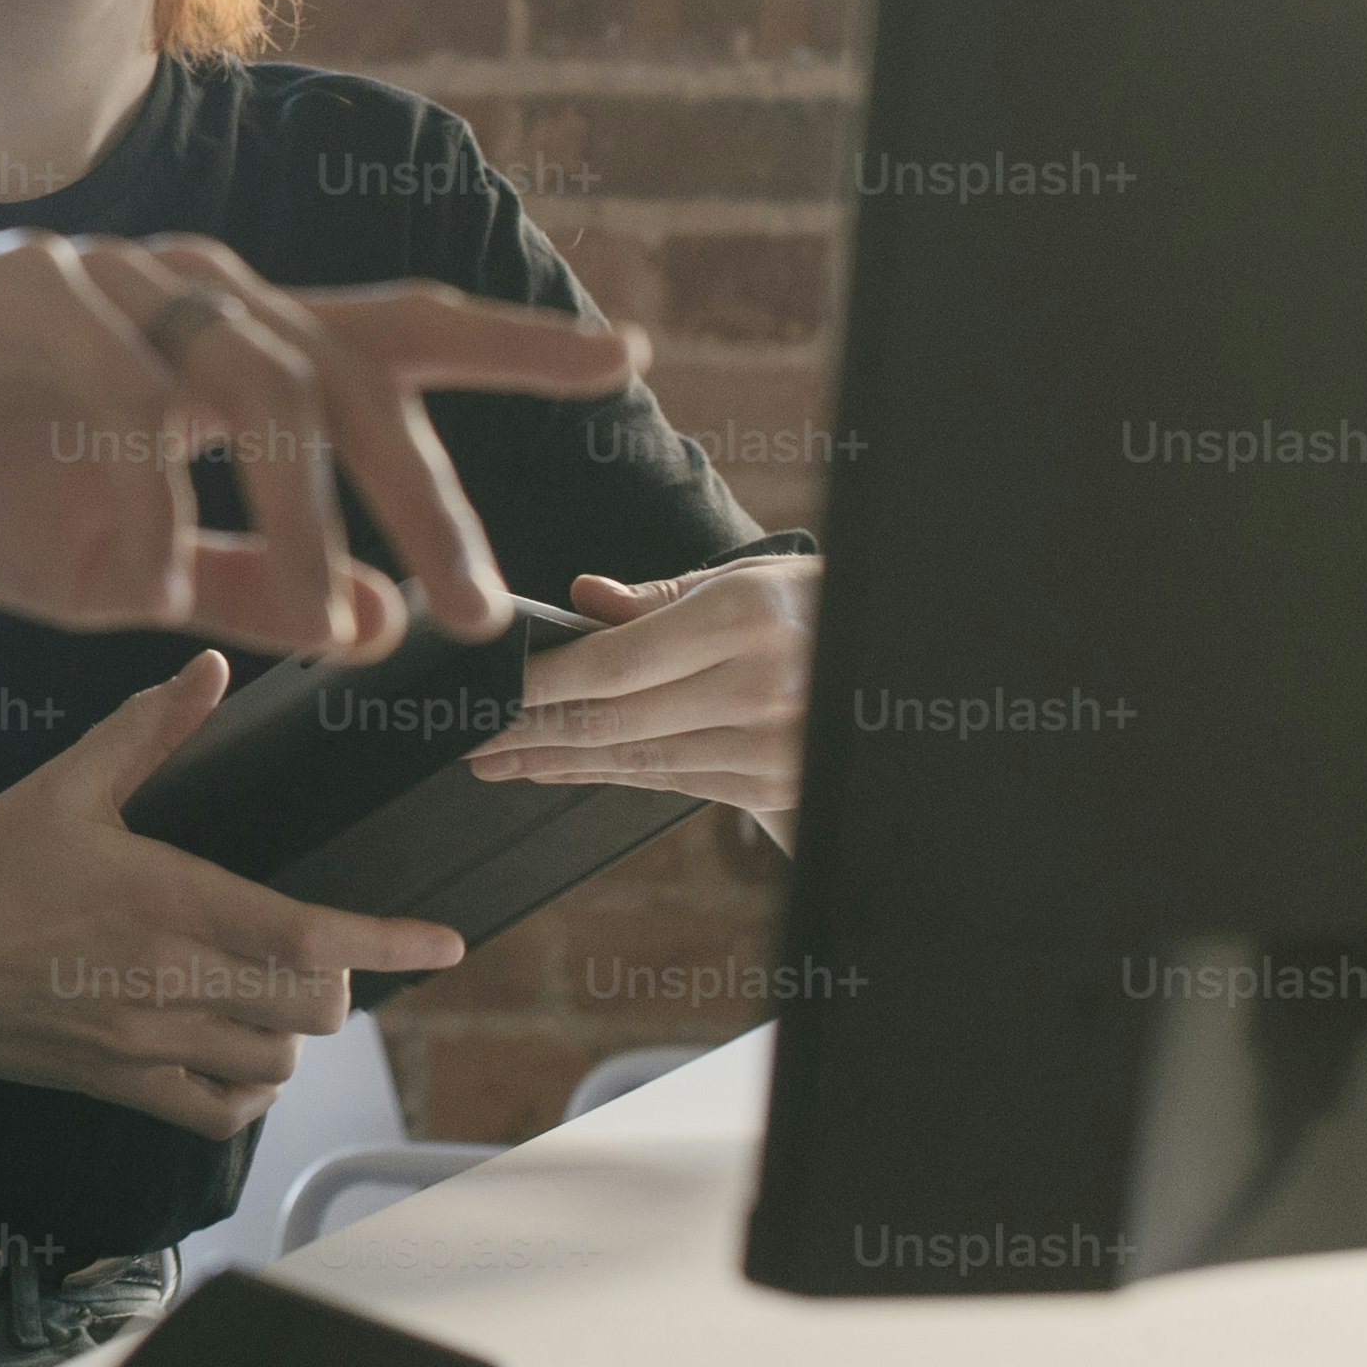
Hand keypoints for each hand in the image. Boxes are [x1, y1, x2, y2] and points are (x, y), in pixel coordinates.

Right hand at [0, 233, 645, 659]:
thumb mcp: (116, 561)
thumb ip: (249, 582)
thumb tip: (385, 621)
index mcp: (222, 344)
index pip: (393, 334)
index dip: (511, 343)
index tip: (626, 355)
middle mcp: (190, 290)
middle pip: (353, 369)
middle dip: (430, 493)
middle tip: (480, 607)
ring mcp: (111, 282)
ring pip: (258, 382)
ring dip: (307, 511)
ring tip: (332, 617)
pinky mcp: (26, 292)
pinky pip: (123, 386)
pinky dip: (154, 478)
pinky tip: (152, 560)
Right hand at [0, 652, 465, 1139]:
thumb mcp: (62, 785)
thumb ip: (149, 730)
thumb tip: (209, 668)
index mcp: (166, 901)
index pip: (308, 934)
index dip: (389, 941)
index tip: (445, 943)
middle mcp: (167, 982)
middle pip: (309, 1008)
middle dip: (333, 977)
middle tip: (316, 945)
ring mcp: (144, 1044)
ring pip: (274, 1064)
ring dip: (291, 1031)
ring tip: (271, 992)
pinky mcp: (116, 1085)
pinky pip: (217, 1113)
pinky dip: (247, 1089)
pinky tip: (236, 1053)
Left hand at [466, 555, 817, 819]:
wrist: (896, 669)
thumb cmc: (809, 611)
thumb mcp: (749, 580)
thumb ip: (660, 598)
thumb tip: (582, 600)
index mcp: (745, 618)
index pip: (615, 662)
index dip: (542, 685)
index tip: (490, 693)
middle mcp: (758, 687)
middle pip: (615, 720)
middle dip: (531, 734)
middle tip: (470, 739)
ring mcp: (769, 745)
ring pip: (635, 758)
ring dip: (557, 762)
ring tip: (499, 760)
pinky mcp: (772, 786)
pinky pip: (669, 781)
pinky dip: (607, 775)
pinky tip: (561, 769)